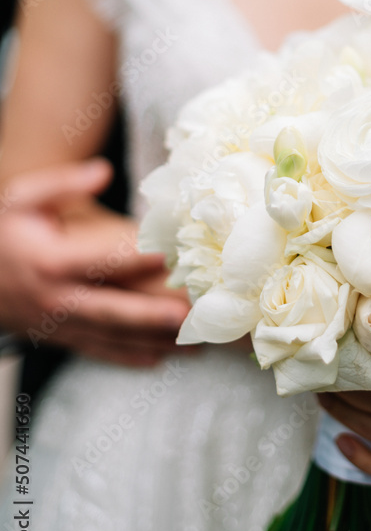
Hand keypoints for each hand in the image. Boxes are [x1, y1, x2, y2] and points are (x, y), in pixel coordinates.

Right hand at [0, 159, 190, 366]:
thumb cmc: (2, 230)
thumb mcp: (22, 198)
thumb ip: (63, 184)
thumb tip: (103, 171)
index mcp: (50, 262)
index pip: (101, 260)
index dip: (136, 256)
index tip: (170, 253)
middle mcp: (56, 298)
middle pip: (111, 310)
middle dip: (150, 316)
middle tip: (186, 316)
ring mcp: (59, 324)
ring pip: (111, 337)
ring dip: (152, 342)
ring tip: (191, 344)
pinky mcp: (60, 337)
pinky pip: (98, 350)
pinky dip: (129, 357)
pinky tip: (160, 359)